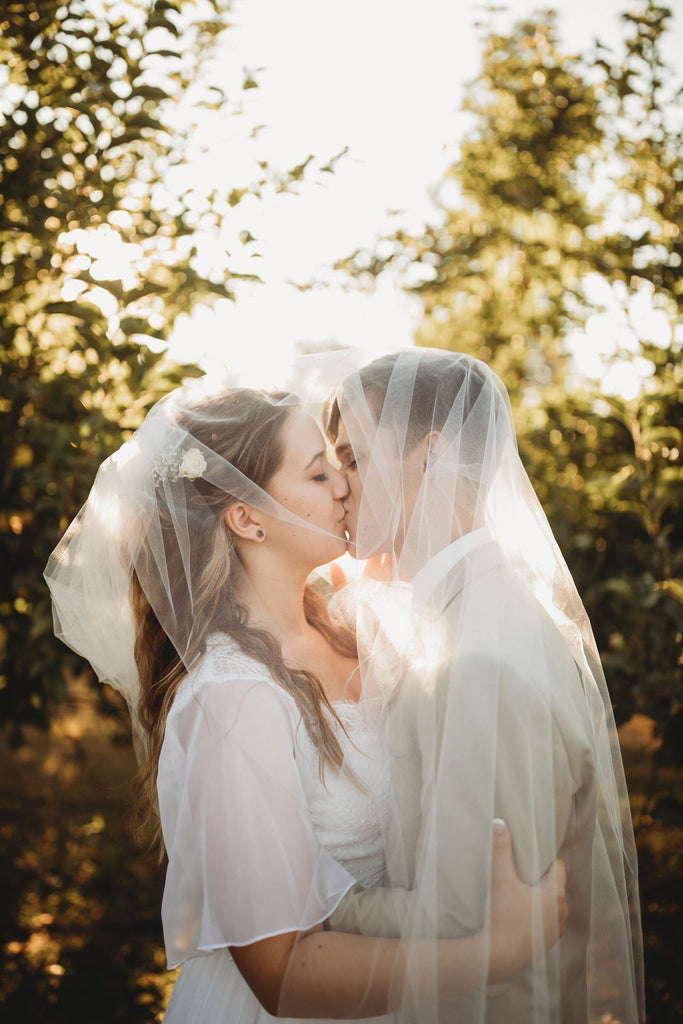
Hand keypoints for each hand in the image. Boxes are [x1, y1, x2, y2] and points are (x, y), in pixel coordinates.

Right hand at [487, 819, 567, 983]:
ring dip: (539, 898)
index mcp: (556, 896)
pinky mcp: (547, 945)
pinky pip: (547, 921)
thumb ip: (501, 849)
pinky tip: (520, 914)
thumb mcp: (500, 878)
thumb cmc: (500, 916)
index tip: (528, 857)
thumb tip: (498, 822)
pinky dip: (537, 915)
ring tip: (519, 893)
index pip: (557, 867)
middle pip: (554, 885)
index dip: (543, 859)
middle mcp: (562, 914)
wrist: (496, 958)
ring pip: (551, 904)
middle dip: (540, 878)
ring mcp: (556, 932)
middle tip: (521, 873)